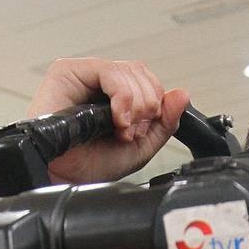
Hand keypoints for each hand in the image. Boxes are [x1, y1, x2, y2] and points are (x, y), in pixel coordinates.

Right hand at [28, 57, 189, 184]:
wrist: (66, 178)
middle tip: (132, 131)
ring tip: (121, 129)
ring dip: (134, 104)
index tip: (143, 130)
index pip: (147, 80)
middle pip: (140, 72)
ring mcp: (83, 75)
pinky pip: (107, 71)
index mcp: (115, 95)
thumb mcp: (141, 146)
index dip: (155, 103)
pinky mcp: (67, 72)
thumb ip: (165, 122)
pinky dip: (121, 96)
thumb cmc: (93, 165)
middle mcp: (99, 82)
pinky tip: (116, 118)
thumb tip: (182, 94)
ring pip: (127, 70)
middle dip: (146, 104)